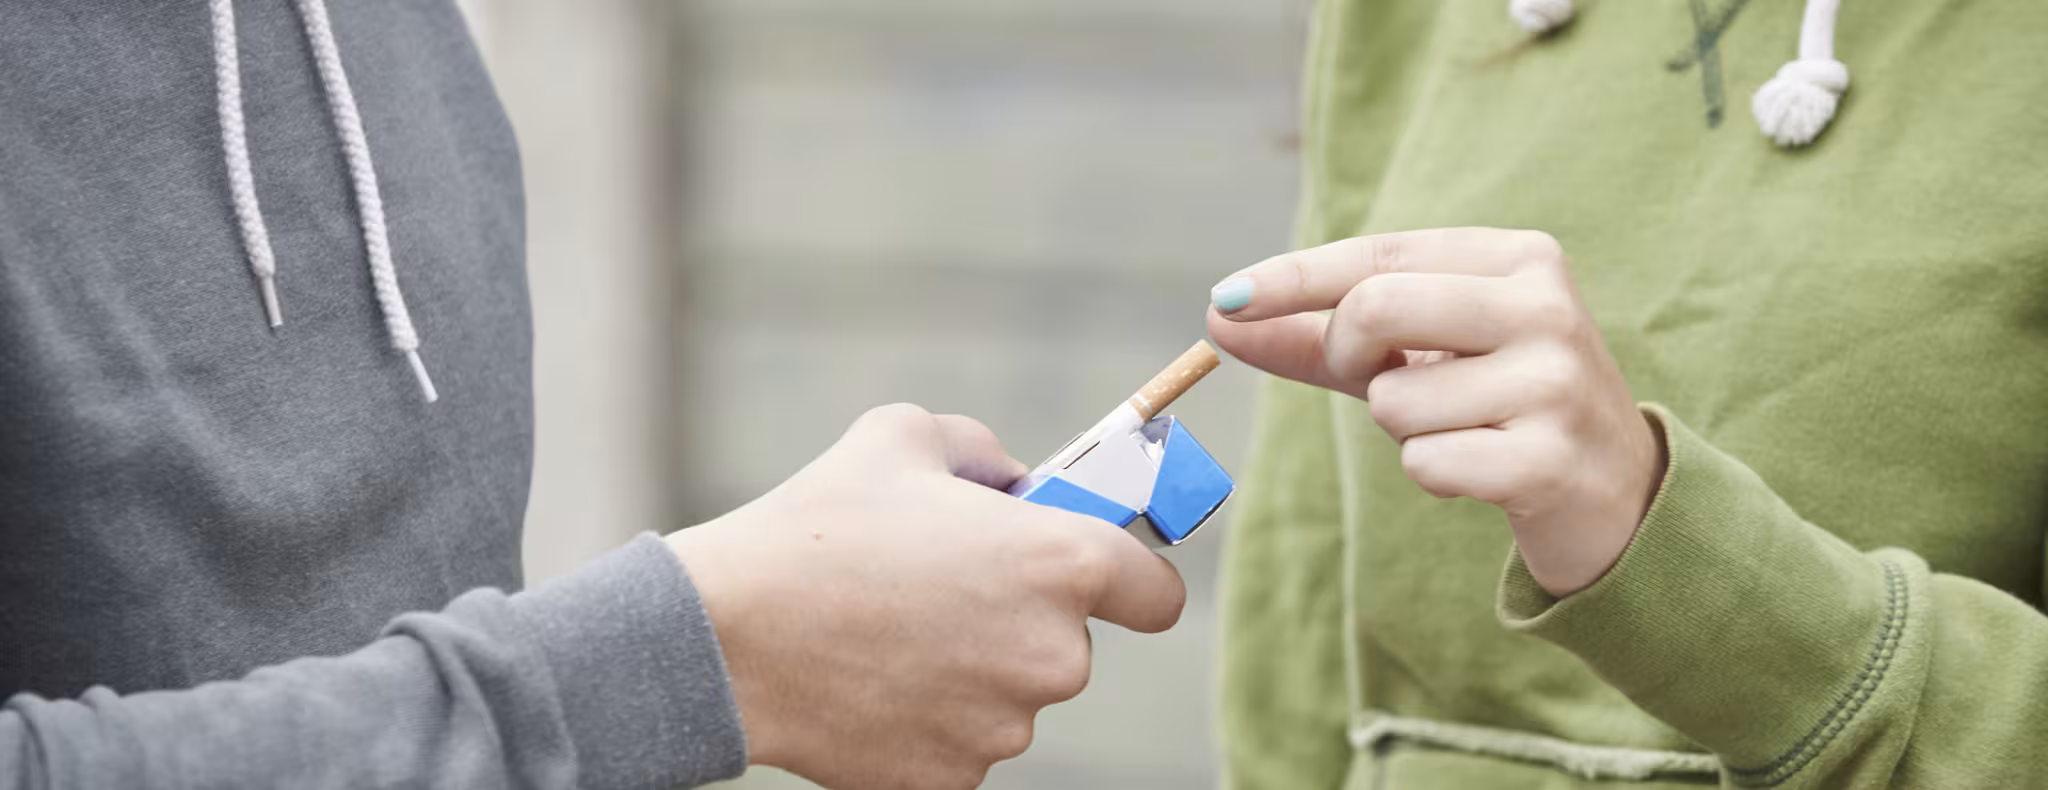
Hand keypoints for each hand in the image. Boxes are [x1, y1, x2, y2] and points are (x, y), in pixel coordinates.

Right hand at [667, 404, 1185, 789]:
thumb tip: (1013, 483)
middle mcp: (1053, 657)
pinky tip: (873, 683)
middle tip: (940, 590)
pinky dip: (928, 720)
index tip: (1096, 576)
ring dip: (971, 671)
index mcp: (1061, 564)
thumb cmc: (817, 527)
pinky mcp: (954, 781)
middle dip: (1020, 620)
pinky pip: (961, 745)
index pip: (1157, 594)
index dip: (1131, 581)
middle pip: (1069, 646)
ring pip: (1010, 697)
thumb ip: (984, 451)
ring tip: (889, 633)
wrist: (728, 635)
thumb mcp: (904, 435)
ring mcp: (1005, 729)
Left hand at [1206, 228, 1663, 595]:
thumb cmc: (1497, 406)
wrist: (1618, 493)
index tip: (1225, 299)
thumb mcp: (1413, 357)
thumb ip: (1317, 337)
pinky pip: (1425, 463)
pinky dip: (1433, 476)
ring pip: (1393, 401)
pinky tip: (1484, 471)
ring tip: (1465, 431)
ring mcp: (1553, 381)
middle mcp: (1543, 304)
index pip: (1378, 253)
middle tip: (1382, 380)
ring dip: (1404, 431)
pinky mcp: (1549, 458)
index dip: (1292, 278)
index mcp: (1516, 258)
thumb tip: (1218, 317)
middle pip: (1374, 308)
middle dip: (1349, 356)